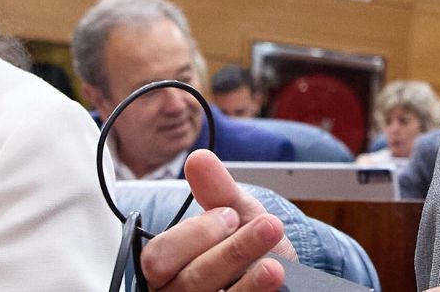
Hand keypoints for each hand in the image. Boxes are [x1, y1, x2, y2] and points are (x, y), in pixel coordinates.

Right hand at [140, 149, 295, 290]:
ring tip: (276, 262)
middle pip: (188, 281)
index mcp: (166, 266)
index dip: (194, 235)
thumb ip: (216, 190)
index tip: (230, 214)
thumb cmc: (246, 244)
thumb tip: (199, 159)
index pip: (158, 257)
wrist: (281, 275)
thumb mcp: (236, 214)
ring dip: (249, 279)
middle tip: (264, 227)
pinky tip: (275, 278)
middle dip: (230, 252)